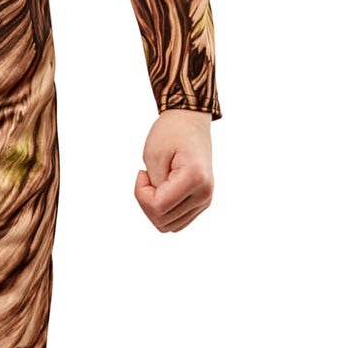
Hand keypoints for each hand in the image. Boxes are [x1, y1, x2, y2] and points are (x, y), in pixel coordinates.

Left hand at [135, 108, 213, 231]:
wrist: (190, 121)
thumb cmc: (171, 133)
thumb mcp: (153, 156)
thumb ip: (154, 188)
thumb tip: (157, 212)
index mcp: (196, 179)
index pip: (158, 207)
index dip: (141, 194)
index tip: (141, 173)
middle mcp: (205, 194)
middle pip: (162, 221)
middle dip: (146, 202)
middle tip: (147, 177)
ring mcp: (205, 200)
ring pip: (169, 226)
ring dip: (155, 208)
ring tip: (156, 182)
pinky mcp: (201, 203)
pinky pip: (176, 221)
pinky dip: (163, 210)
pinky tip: (163, 189)